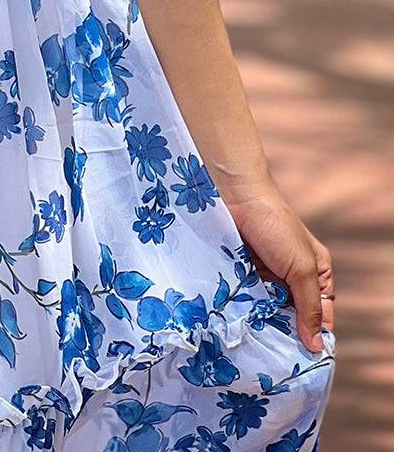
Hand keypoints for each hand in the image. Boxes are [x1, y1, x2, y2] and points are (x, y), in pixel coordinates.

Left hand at [221, 177, 334, 353]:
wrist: (236, 194)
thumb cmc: (275, 226)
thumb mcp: (301, 268)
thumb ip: (309, 306)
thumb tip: (316, 346)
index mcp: (316, 272)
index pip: (321, 314)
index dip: (315, 335)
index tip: (306, 362)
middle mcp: (292, 275)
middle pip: (293, 314)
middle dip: (286, 332)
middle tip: (278, 360)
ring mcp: (266, 274)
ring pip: (268, 309)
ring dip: (263, 323)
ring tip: (258, 348)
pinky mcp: (243, 271)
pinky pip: (247, 298)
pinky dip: (245, 310)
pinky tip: (240, 327)